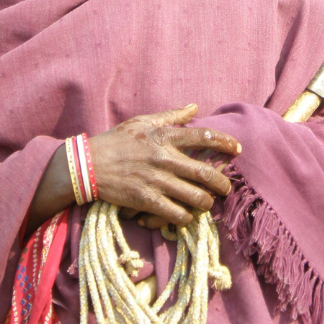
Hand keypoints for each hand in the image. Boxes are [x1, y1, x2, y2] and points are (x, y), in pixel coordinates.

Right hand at [88, 105, 241, 226]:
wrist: (87, 164)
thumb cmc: (115, 141)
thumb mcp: (141, 122)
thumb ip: (170, 116)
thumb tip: (194, 107)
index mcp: (164, 137)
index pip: (204, 137)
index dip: (226, 143)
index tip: (236, 150)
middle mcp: (164, 158)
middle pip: (208, 174)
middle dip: (223, 185)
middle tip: (224, 188)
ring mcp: (157, 181)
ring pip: (198, 198)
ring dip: (206, 203)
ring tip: (205, 203)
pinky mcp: (147, 200)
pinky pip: (179, 214)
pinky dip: (186, 217)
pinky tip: (184, 214)